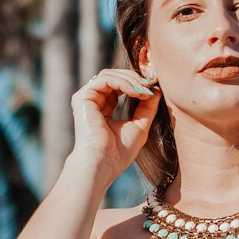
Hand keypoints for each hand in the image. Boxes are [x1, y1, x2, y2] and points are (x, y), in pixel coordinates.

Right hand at [70, 67, 160, 181]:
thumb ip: (148, 107)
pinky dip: (123, 82)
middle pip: (114, 76)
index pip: (119, 86)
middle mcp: (94, 102)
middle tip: (150, 87)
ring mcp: (87, 99)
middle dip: (135, 78)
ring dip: (131, 79)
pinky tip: (135, 92)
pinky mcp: (82, 97)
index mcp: (104, 108)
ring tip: (144, 91)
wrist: (103, 163)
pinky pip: (105, 79)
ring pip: (109, 74)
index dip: (137, 84)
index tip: (153, 90)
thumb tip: (156, 89)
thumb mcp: (140, 125)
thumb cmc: (119, 152)